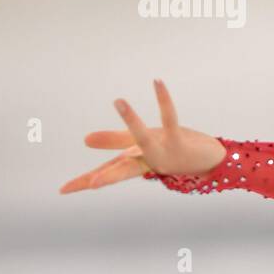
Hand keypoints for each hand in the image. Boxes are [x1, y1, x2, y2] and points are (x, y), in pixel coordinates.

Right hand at [59, 79, 225, 193]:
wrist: (212, 161)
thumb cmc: (174, 152)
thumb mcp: (141, 145)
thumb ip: (114, 141)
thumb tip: (85, 140)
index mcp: (137, 164)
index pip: (107, 172)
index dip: (85, 181)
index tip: (62, 190)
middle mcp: (149, 161)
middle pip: (123, 168)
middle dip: (107, 176)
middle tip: (91, 185)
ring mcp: (165, 153)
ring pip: (144, 138)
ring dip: (132, 119)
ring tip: (118, 100)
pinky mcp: (179, 141)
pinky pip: (169, 118)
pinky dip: (164, 100)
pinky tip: (157, 83)